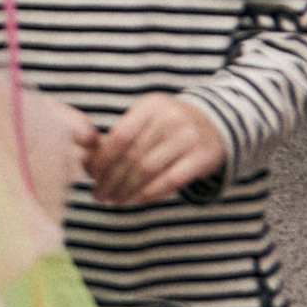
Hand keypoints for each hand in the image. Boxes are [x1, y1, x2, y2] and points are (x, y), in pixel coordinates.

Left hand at [86, 94, 226, 206]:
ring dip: (127, 189)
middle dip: (111, 179)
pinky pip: (171, 180)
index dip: (102, 159)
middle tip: (98, 195)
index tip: (91, 176)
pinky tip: (137, 200)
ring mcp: (189, 137)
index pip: (119, 136)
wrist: (216, 122)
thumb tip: (90, 166)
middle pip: (132, 156)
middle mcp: (170, 118)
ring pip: (148, 170)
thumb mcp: (147, 118)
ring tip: (115, 200)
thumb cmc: (168, 125)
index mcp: (150, 106)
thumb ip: (122, 136)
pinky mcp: (203, 157)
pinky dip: (151, 192)